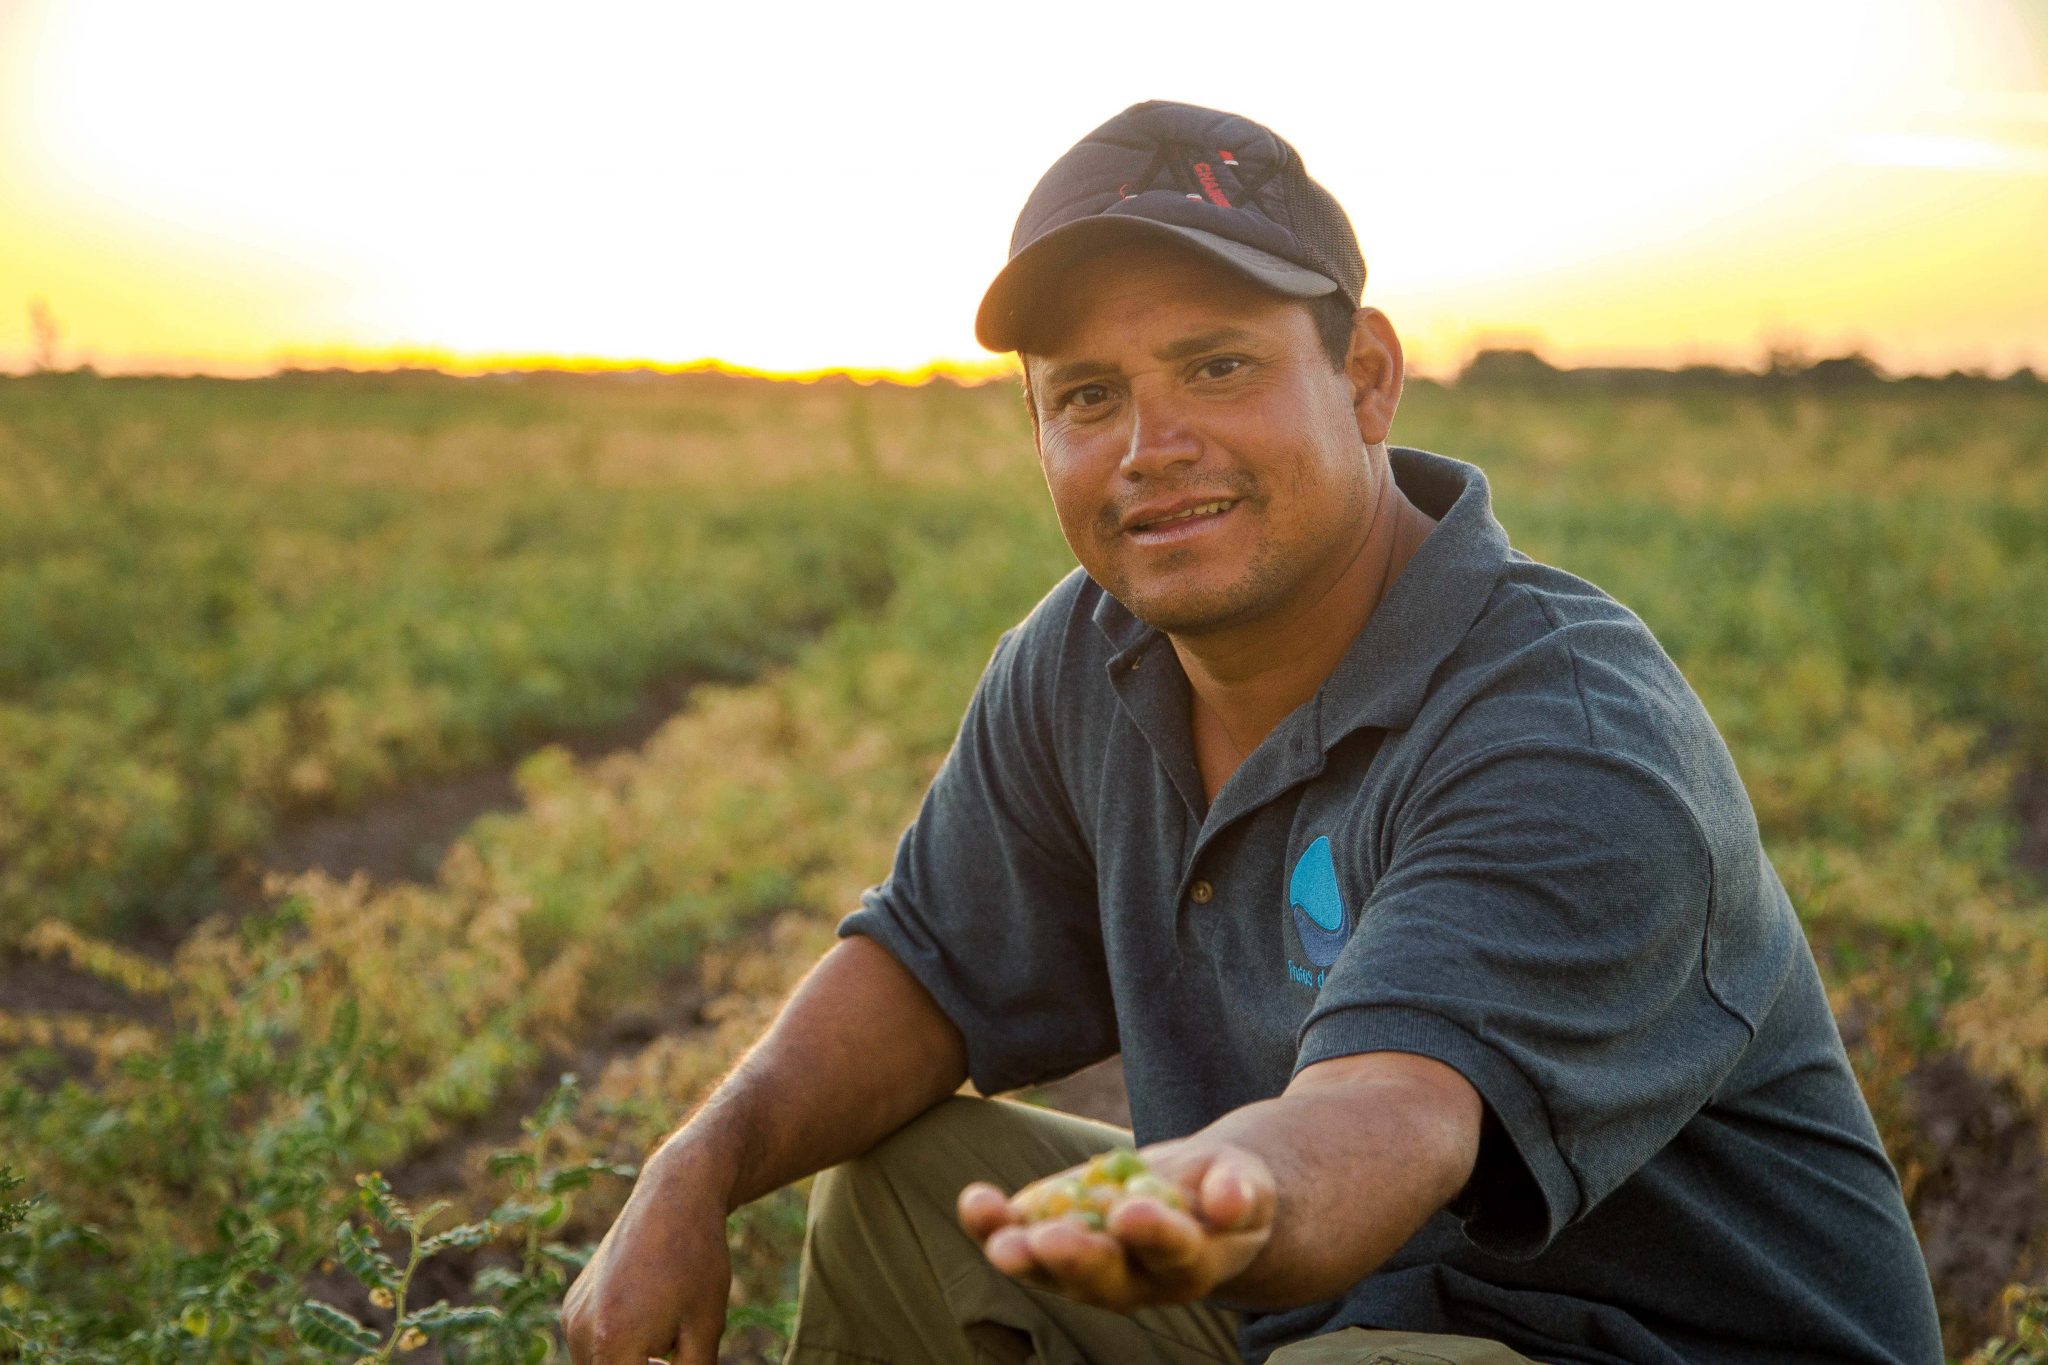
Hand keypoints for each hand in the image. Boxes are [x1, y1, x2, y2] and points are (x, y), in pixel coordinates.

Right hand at [563, 1150, 731, 1364]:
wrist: (673, 1196)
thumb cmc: (697, 1262)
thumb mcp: (705, 1331)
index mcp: (615, 1345)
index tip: (673, 1358)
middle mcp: (582, 1334)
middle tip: (671, 1352)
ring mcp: (573, 1318)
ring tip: (667, 1342)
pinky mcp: (574, 1305)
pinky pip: (591, 1346)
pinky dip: (617, 1348)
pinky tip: (651, 1319)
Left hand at [957, 1138, 1275, 1311]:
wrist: (1192, 1197)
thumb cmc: (1224, 1190)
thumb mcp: (1244, 1183)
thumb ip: (1239, 1191)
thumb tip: (1229, 1200)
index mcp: (1189, 1266)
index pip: (1173, 1255)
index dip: (1154, 1237)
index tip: (1132, 1214)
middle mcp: (1135, 1279)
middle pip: (1105, 1280)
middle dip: (1077, 1259)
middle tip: (1050, 1240)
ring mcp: (1087, 1264)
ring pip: (1053, 1270)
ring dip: (1024, 1255)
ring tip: (999, 1240)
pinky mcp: (1051, 1236)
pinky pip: (1018, 1236)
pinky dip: (992, 1224)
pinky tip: (975, 1202)